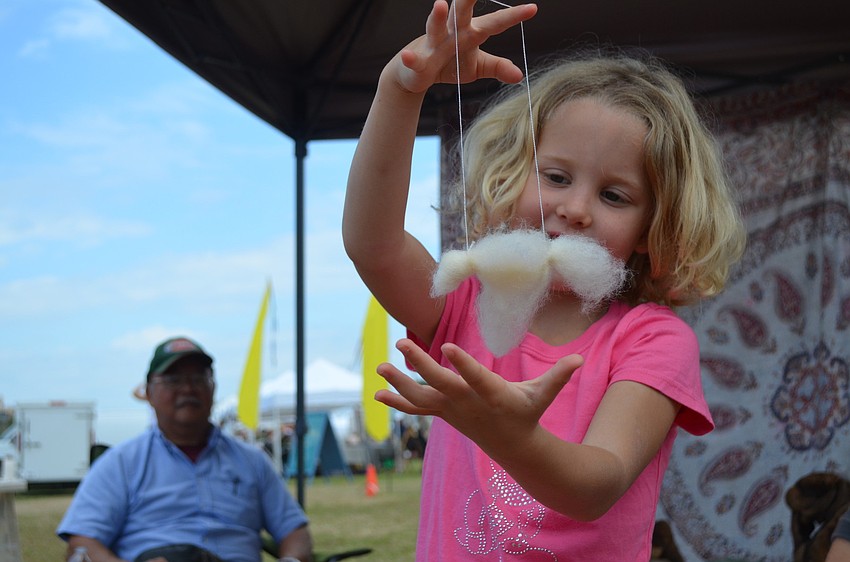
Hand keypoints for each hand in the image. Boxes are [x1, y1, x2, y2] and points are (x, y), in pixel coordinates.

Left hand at [375, 338, 582, 457]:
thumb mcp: (542, 395)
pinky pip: (417, 409)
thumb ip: (558, 376)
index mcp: (494, 396)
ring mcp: (453, 412)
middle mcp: (469, 405)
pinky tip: (377, 395)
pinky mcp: (444, 414)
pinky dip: (398, 402)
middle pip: (441, 384)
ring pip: (422, 398)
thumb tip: (579, 359)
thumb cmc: (527, 413)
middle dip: (421, 365)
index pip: (476, 379)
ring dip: (400, 384)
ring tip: (380, 368)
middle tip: (402, 343)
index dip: (462, 364)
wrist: (513, 449)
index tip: (446, 346)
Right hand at [391, 0, 536, 93]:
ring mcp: (432, 44)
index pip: (495, 23)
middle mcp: (452, 32)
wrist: (417, 75)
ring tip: (440, 4)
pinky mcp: (417, 61)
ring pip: (435, 27)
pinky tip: (408, 56)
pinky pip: (414, 59)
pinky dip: (411, 58)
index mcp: (470, 32)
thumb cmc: (449, 64)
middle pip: (461, 12)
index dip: (513, 17)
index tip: (532, 8)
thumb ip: (497, 67)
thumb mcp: (477, 66)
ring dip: (437, 17)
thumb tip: (519, 75)